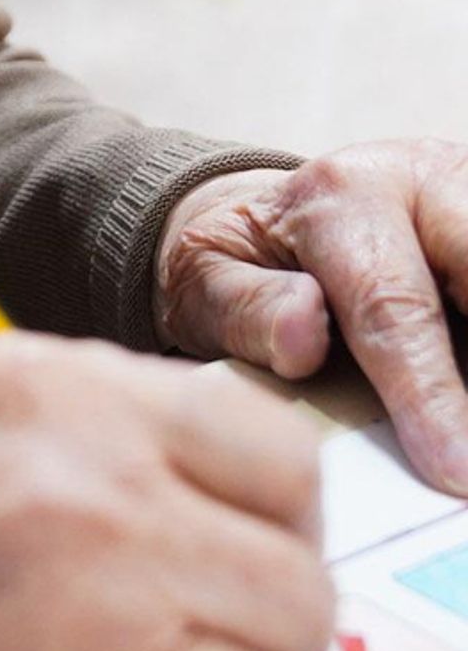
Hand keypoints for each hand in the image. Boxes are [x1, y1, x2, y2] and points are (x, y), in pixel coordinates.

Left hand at [155, 141, 467, 493]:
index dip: (429, 395)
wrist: (273, 213)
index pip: (394, 306)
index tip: (456, 471)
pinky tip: (462, 386)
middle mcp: (418, 180)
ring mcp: (463, 188)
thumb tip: (302, 335)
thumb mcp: (208, 282)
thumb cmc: (241, 262)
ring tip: (463, 430)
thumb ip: (247, 310)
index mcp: (341, 197)